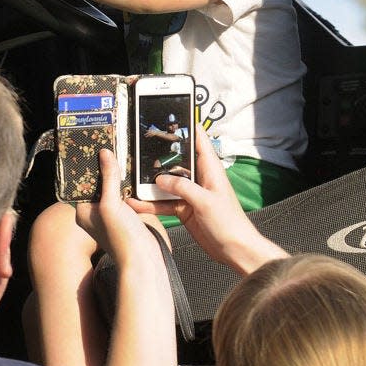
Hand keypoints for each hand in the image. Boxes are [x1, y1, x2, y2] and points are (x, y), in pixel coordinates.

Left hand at [75, 149, 162, 267]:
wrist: (143, 259)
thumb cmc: (121, 238)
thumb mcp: (111, 204)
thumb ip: (108, 178)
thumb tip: (104, 154)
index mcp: (83, 212)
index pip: (81, 184)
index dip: (88, 168)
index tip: (94, 150)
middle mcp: (94, 214)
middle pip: (97, 185)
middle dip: (104, 170)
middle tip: (111, 149)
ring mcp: (110, 216)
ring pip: (111, 190)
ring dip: (117, 177)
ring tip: (122, 158)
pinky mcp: (124, 217)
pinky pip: (123, 196)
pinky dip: (127, 186)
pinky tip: (133, 177)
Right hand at [128, 125, 285, 273]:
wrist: (234, 250)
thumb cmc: (229, 223)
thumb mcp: (206, 201)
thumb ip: (183, 187)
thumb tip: (161, 178)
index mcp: (210, 169)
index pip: (198, 141)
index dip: (186, 127)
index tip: (170, 116)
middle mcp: (199, 178)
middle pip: (176, 160)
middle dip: (159, 155)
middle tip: (138, 148)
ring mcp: (190, 194)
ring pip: (166, 182)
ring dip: (151, 182)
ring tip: (131, 177)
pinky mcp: (184, 208)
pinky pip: (164, 202)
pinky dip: (151, 203)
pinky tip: (137, 204)